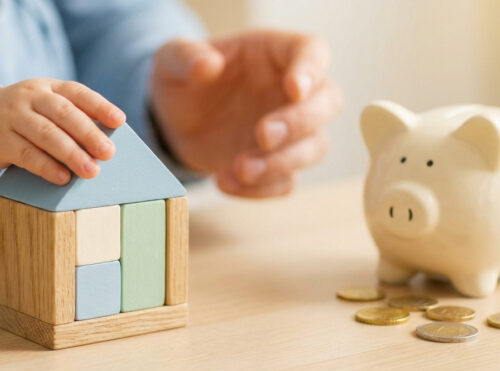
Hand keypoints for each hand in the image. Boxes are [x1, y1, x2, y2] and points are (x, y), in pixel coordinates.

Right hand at [0, 79, 125, 184]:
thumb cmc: (27, 117)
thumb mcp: (46, 107)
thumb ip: (72, 117)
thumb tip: (107, 142)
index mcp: (48, 87)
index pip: (77, 92)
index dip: (100, 106)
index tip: (120, 121)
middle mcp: (30, 97)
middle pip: (62, 113)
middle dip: (88, 134)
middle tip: (108, 153)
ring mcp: (12, 117)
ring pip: (45, 134)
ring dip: (71, 154)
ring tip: (91, 171)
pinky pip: (26, 154)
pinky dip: (46, 167)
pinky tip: (63, 178)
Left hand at [151, 30, 342, 197]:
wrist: (174, 122)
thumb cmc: (183, 79)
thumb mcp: (172, 59)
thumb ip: (186, 57)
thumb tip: (206, 66)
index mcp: (274, 53)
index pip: (311, 51)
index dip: (311, 70)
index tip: (294, 89)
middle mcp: (291, 92)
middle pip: (327, 102)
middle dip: (300, 122)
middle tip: (262, 135)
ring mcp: (290, 131)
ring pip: (315, 147)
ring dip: (282, 162)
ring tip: (239, 169)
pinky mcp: (277, 165)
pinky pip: (287, 182)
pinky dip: (262, 189)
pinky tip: (226, 182)